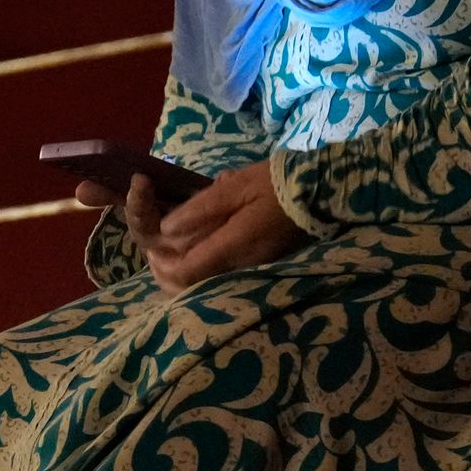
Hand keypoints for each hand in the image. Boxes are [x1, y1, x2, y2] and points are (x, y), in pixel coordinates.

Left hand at [78, 162, 300, 292]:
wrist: (317, 193)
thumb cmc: (274, 185)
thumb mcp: (234, 187)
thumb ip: (200, 210)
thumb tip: (166, 229)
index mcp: (231, 246)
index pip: (184, 271)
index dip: (161, 262)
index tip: (152, 245)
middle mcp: (238, 267)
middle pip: (190, 286)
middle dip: (165, 273)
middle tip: (154, 252)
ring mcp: (248, 271)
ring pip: (202, 286)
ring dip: (180, 275)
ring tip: (168, 255)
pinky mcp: (256, 267)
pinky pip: (217, 279)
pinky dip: (198, 273)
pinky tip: (194, 256)